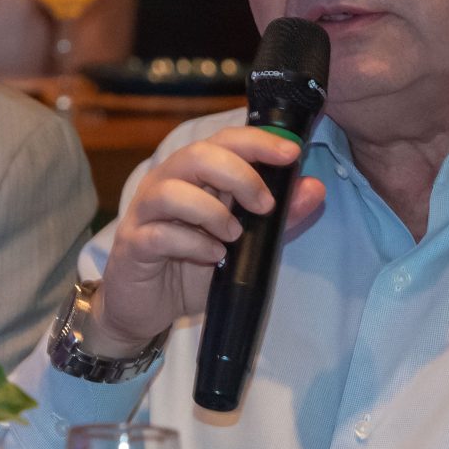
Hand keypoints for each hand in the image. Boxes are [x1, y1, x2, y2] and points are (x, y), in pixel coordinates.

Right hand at [86, 127, 325, 353]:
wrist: (147, 308)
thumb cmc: (191, 267)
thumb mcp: (244, 244)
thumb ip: (278, 219)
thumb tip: (314, 188)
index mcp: (193, 174)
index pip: (224, 140)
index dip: (257, 141)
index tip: (292, 152)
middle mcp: (166, 183)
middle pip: (198, 155)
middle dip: (239, 175)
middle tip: (264, 205)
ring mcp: (145, 212)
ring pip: (173, 191)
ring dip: (212, 212)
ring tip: (233, 236)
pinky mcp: (133, 244)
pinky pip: (160, 235)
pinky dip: (193, 244)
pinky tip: (211, 257)